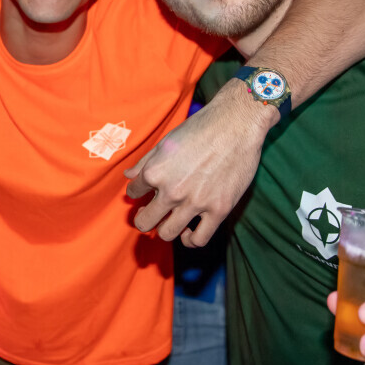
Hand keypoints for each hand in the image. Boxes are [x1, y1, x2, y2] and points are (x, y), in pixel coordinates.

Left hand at [126, 81, 276, 246]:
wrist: (237, 123)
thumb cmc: (200, 128)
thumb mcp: (166, 141)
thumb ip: (145, 162)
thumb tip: (128, 176)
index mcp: (155, 172)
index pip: (133, 193)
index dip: (136, 193)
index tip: (144, 192)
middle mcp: (171, 191)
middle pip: (144, 222)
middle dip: (143, 218)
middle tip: (150, 213)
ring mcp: (195, 203)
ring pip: (168, 234)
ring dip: (164, 230)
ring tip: (169, 221)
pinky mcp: (219, 210)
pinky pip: (198, 240)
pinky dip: (190, 240)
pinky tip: (189, 230)